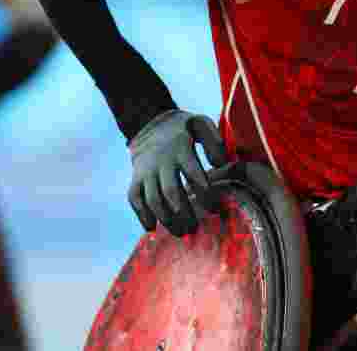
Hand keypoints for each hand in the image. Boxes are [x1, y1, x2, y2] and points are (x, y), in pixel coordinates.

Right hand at [127, 110, 227, 236]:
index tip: (214, 210)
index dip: (204, 193)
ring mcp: (147, 171)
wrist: (150, 124)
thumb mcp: (200, 125)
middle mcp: (162, 161)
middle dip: (183, 212)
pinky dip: (141, 214)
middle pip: (171, 191)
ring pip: (153, 198)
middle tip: (195, 228)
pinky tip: (152, 228)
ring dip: (165, 218)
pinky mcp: (136, 177)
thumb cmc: (183, 129)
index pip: (193, 173)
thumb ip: (214, 142)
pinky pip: (135, 198)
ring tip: (180, 232)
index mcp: (181, 149)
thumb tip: (221, 164)